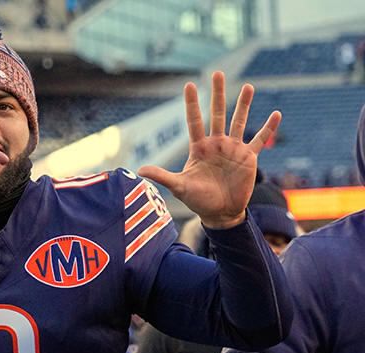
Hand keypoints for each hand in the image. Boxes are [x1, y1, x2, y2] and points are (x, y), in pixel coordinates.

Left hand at [138, 71, 280, 228]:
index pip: (194, 121)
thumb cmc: (198, 200)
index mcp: (199, 148)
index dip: (192, 104)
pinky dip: (269, 128)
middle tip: (218, 73)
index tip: (189, 84)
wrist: (220, 213)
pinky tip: (277, 114)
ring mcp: (233, 149)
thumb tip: (140, 170)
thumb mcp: (179, 187)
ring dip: (244, 105)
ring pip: (239, 121)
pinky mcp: (248, 158)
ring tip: (249, 87)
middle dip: (217, 94)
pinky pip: (260, 140)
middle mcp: (216, 144)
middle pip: (217, 114)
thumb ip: (163, 176)